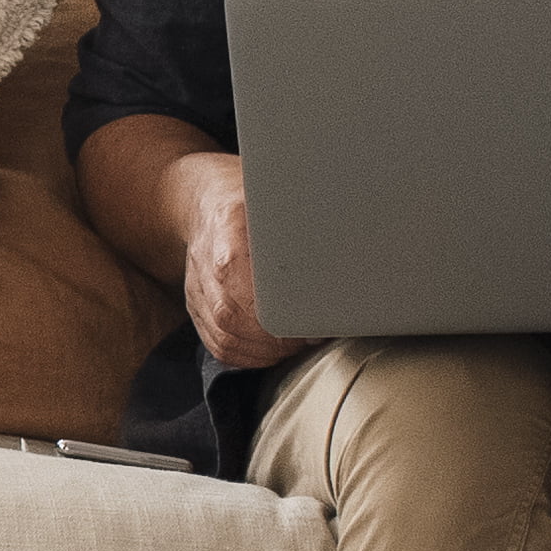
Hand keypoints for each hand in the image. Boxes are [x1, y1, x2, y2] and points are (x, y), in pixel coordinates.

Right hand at [173, 155, 303, 372]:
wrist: (203, 202)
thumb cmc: (250, 198)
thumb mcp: (278, 194)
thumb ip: (307, 219)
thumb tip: (354, 240)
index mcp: (227, 227)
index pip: (242, 278)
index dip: (276, 306)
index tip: (307, 315)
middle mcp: (205, 262)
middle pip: (231, 317)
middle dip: (276, 337)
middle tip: (311, 335)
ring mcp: (197, 288)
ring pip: (225, 337)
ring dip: (265, 351)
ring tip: (296, 345)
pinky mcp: (196, 308)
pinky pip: (218, 345)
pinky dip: (248, 356)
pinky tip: (272, 350)